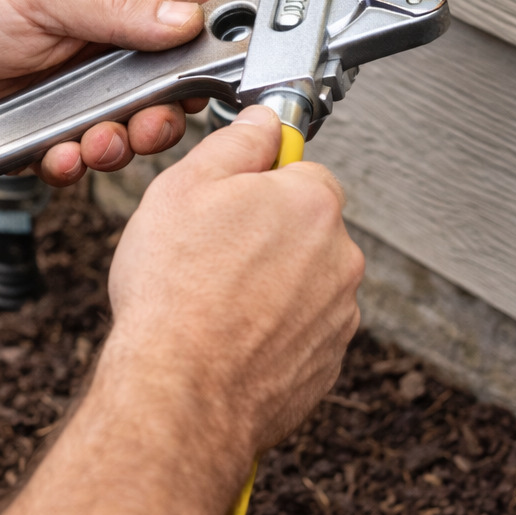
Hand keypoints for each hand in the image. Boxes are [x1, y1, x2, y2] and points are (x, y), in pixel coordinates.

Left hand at [0, 0, 231, 183]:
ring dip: (124, 140)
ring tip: (98, 138)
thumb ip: (120, 7)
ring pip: (136, 125)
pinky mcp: (54, 127)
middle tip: (151, 116)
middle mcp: (103, 38)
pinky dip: (80, 161)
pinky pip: (88, 155)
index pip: (191, 3)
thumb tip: (186, 21)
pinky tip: (60, 152)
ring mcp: (80, 86)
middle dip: (169, 108)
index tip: (228, 62)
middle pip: (174, 79)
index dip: (218, 32)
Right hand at [0, 105, 362, 514]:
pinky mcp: (325, 364)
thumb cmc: (175, 292)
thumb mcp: (187, 185)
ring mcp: (337, 316)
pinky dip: (271, 329)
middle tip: (210, 251)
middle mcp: (339, 258)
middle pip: (304, 226)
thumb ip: (237, 142)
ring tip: (214, 298)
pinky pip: (300, 329)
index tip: (230, 200)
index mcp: (311, 204)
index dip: (258, 182)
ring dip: (270, 283)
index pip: (301, 170)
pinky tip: (228, 334)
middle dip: (264, 233)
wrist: (178, 392)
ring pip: (303, 279)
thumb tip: (263, 122)